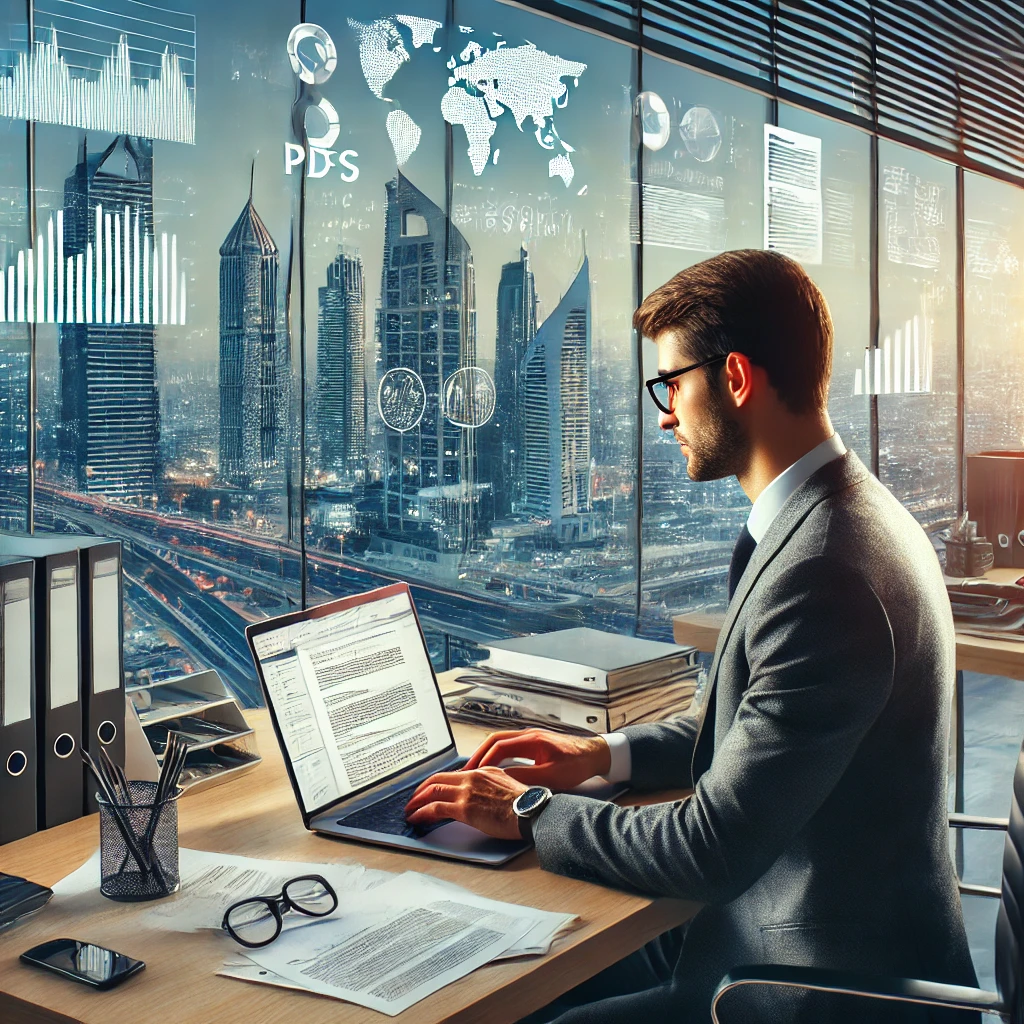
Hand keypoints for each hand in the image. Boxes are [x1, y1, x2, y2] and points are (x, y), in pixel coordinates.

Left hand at [404, 767, 527, 839]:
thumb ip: (490, 786)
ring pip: (432, 791)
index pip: (452, 774)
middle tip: (413, 799)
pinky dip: (422, 813)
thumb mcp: (506, 786)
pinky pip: (435, 808)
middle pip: (437, 779)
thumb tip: (481, 796)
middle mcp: (472, 777)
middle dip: (421, 790)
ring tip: (410, 811)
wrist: (531, 811)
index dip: (436, 782)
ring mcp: (467, 792)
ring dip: (417, 802)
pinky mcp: (465, 808)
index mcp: (483, 771)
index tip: (429, 790)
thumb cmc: (524, 804)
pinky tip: (417, 819)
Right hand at [462, 728, 610, 790]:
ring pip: (500, 742)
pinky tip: (493, 767)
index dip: (482, 760)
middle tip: (465, 771)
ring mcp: (531, 738)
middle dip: (478, 755)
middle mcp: (528, 735)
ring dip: (486, 754)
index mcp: (531, 739)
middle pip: (494, 740)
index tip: (471, 772)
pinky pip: (509, 746)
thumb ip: (526, 777)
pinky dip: (496, 755)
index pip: (498, 746)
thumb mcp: (551, 776)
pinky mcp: (534, 744)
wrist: (596, 754)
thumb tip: (501, 780)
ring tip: (474, 770)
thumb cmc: (578, 764)